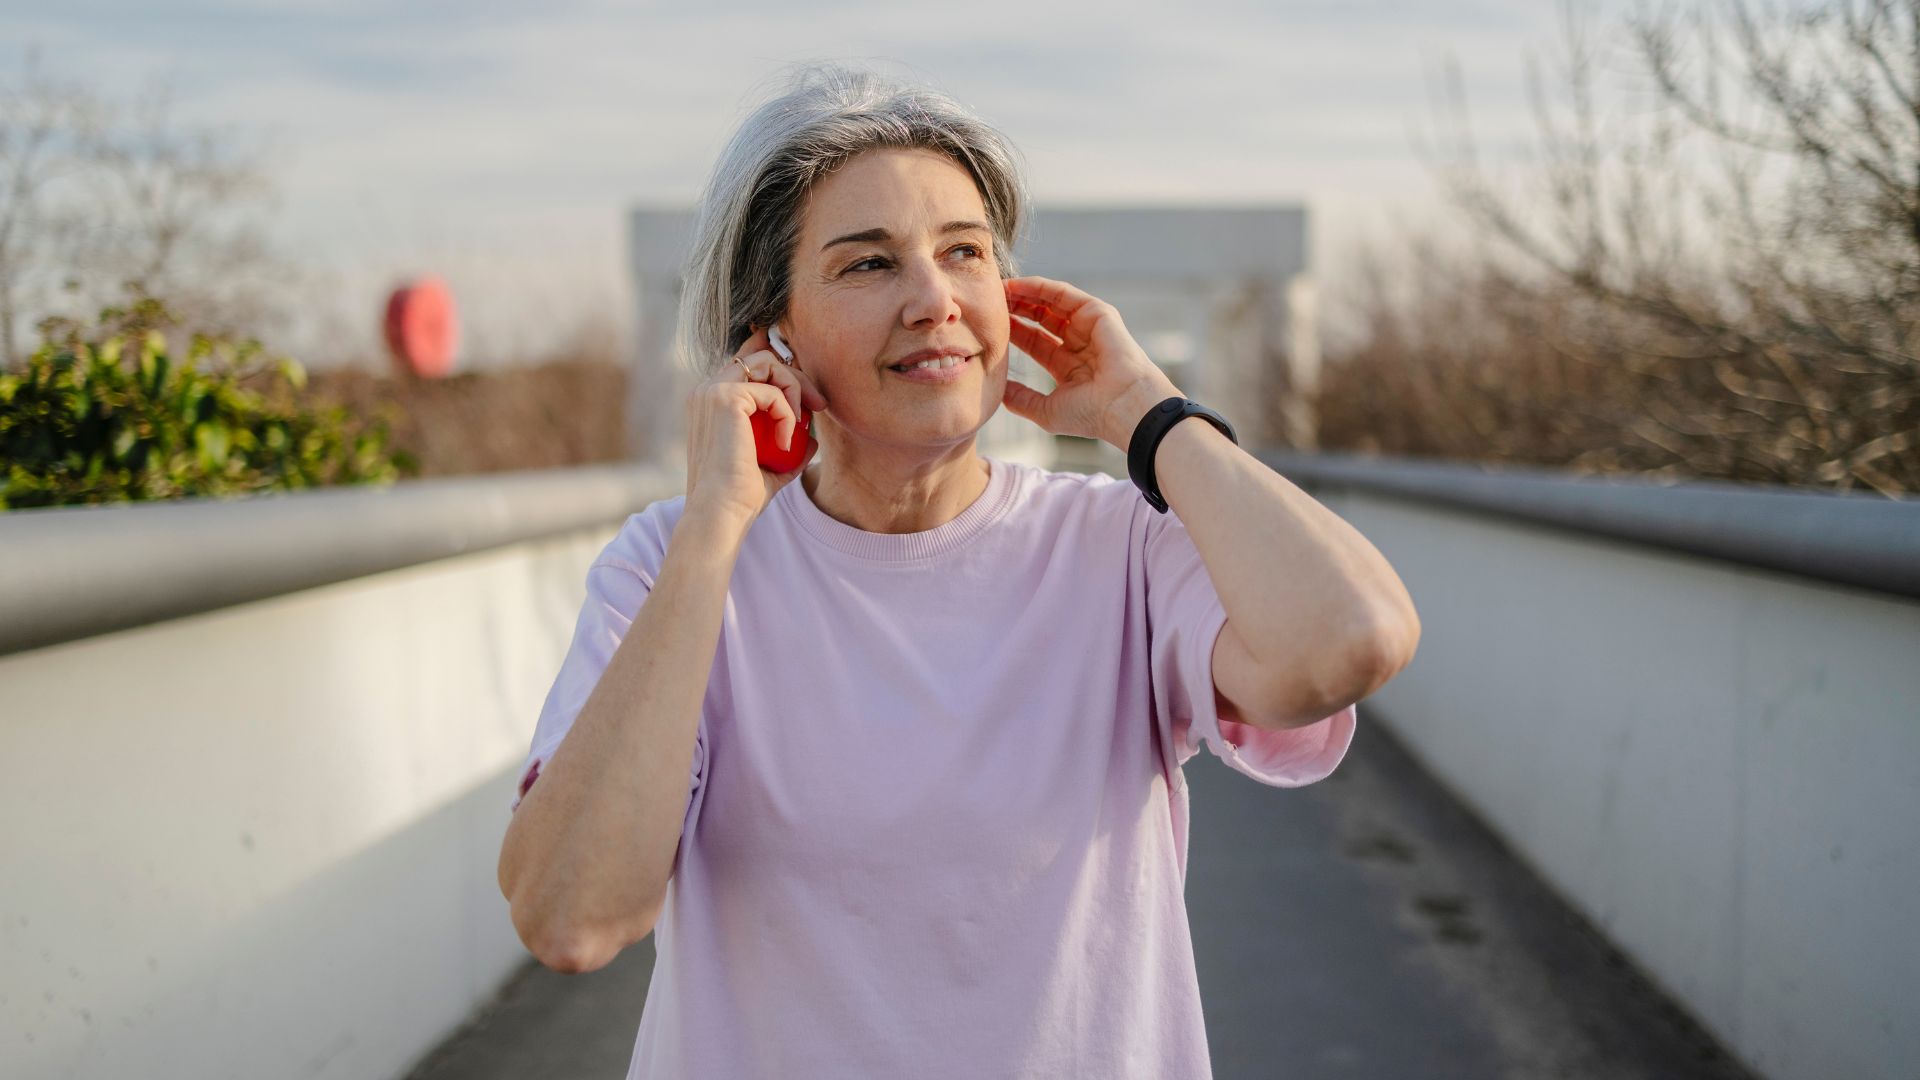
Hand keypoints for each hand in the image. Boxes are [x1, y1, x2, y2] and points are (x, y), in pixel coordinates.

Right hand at [683, 326, 828, 527]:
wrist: (721, 513)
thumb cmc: (741, 496)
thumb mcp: (771, 467)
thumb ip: (789, 449)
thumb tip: (811, 440)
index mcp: (712, 403)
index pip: (751, 367)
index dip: (784, 376)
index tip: (809, 405)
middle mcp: (707, 391)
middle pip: (762, 358)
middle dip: (797, 376)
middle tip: (818, 406)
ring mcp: (713, 391)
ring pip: (767, 363)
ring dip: (794, 388)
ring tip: (801, 423)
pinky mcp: (725, 398)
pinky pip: (772, 391)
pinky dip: (788, 415)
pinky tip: (785, 444)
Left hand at [1000, 276, 1182, 450]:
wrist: (1123, 407)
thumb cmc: (1090, 415)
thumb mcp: (1045, 410)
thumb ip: (1020, 399)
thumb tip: (996, 391)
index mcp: (1068, 366)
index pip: (1034, 342)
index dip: (1012, 331)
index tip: (987, 324)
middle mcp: (1078, 344)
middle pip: (1040, 319)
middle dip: (1015, 309)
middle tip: (989, 302)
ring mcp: (1089, 327)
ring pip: (1050, 303)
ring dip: (1024, 294)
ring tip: (998, 289)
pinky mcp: (1098, 313)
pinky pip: (1063, 294)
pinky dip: (1039, 287)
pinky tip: (1017, 285)